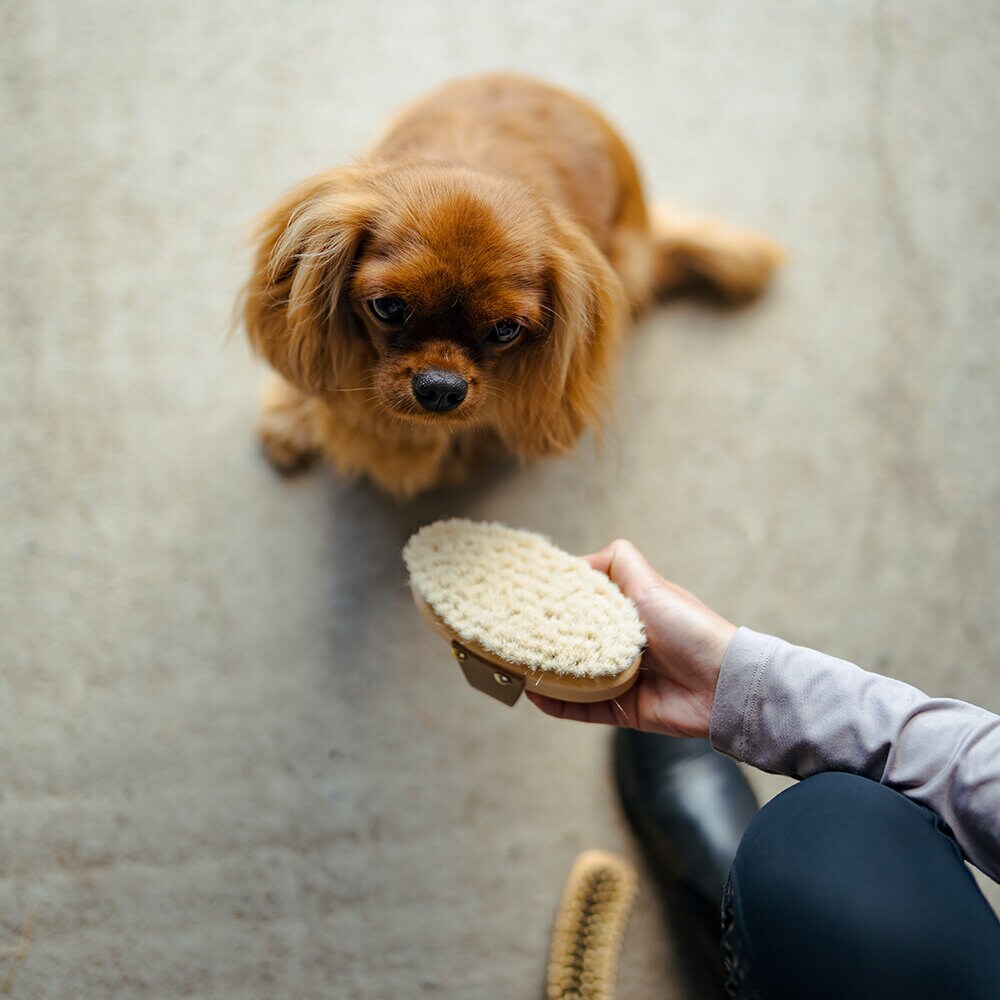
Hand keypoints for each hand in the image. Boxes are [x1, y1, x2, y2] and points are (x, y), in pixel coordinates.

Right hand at [526, 539, 736, 736]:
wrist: (722, 684)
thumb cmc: (690, 629)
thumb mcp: (651, 584)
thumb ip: (620, 563)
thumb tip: (581, 560)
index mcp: (631, 612)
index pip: (587, 603)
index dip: (560, 600)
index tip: (531, 596)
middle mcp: (624, 644)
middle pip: (577, 640)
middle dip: (547, 638)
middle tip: (515, 632)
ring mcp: (622, 678)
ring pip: (575, 677)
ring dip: (547, 673)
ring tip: (516, 665)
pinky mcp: (624, 709)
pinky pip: (584, 708)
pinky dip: (559, 704)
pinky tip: (535, 695)